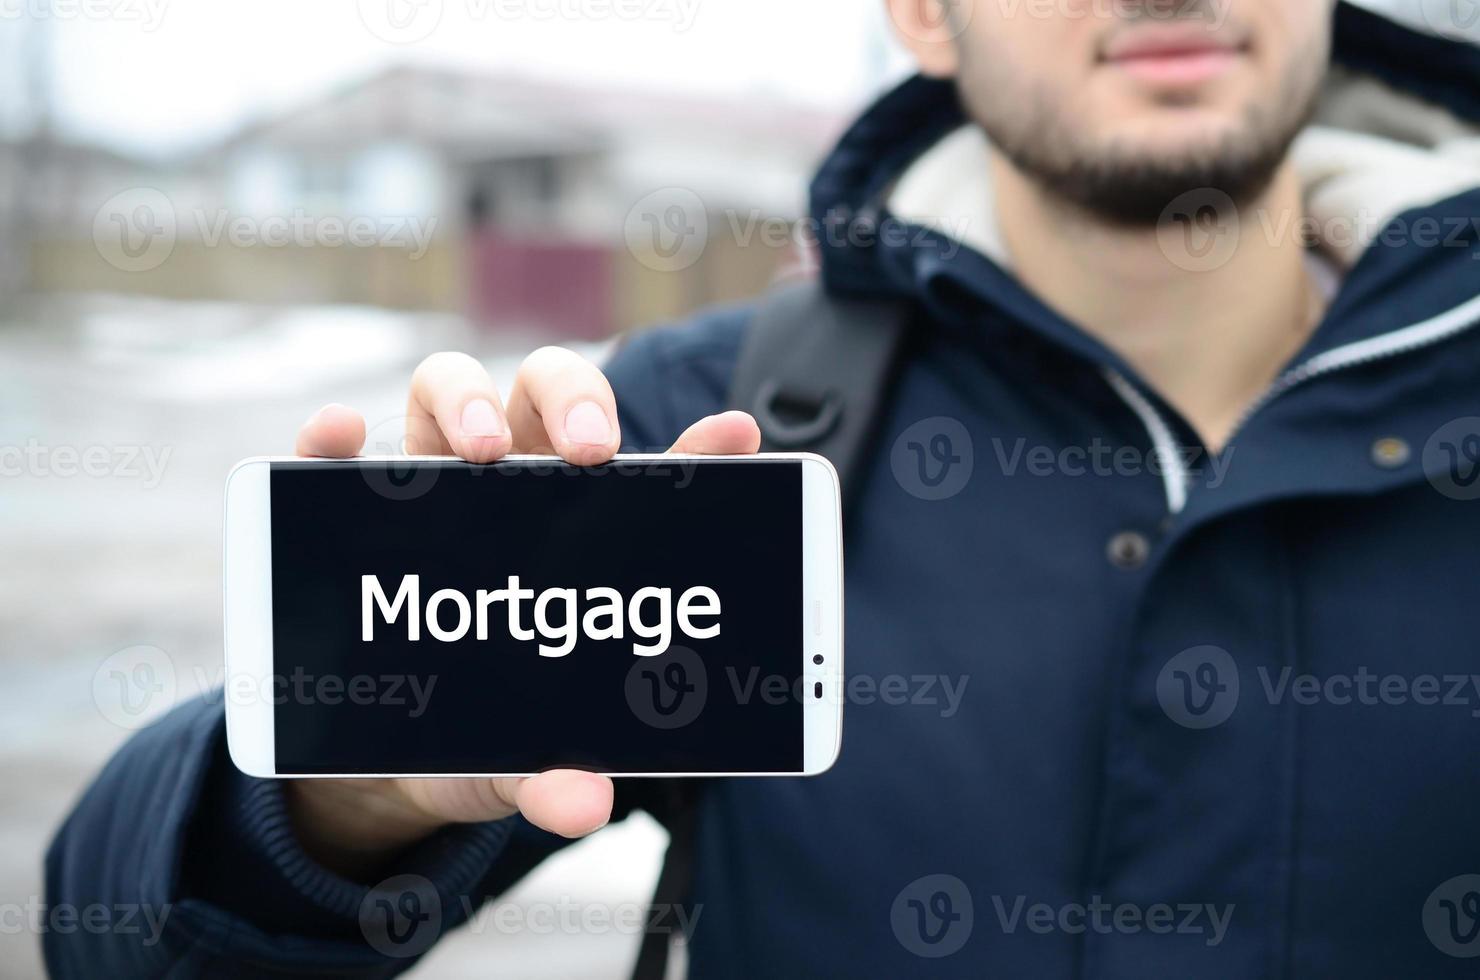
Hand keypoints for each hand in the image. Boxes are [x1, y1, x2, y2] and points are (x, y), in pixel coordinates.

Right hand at [284, 348, 760, 878]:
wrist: (382, 761)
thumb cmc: (485, 732)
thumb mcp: (525, 754)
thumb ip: (554, 775)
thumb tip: (586, 806)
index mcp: (581, 531)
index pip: (649, 475)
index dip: (700, 447)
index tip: (739, 434)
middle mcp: (510, 487)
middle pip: (549, 396)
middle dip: (576, 402)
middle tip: (589, 453)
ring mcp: (426, 487)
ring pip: (449, 390)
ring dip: (469, 401)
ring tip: (482, 452)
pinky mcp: (345, 507)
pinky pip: (332, 451)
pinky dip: (335, 433)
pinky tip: (343, 434)